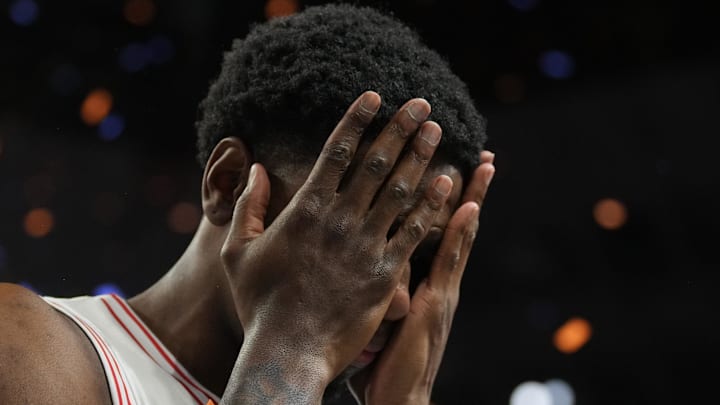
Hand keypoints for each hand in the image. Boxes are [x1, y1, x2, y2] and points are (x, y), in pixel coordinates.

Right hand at [220, 92, 452, 402]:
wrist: (288, 351)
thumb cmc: (259, 303)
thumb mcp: (236, 252)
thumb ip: (246, 207)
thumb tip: (255, 169)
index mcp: (305, 210)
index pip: (336, 152)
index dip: (357, 120)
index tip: (375, 97)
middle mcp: (339, 219)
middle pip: (376, 163)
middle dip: (400, 128)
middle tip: (421, 104)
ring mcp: (365, 245)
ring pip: (400, 190)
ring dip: (420, 156)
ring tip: (435, 131)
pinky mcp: (385, 273)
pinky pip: (413, 232)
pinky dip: (431, 206)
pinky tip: (446, 183)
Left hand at [351, 151, 495, 404]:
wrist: (398, 398)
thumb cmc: (383, 362)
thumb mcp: (385, 318)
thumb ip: (386, 288)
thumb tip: (369, 264)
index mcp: (427, 282)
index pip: (436, 231)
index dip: (449, 200)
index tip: (454, 166)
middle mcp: (440, 281)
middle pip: (457, 225)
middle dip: (469, 189)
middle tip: (481, 153)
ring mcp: (441, 289)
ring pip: (459, 235)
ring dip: (472, 197)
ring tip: (482, 164)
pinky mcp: (435, 302)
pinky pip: (448, 260)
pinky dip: (460, 234)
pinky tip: (467, 207)